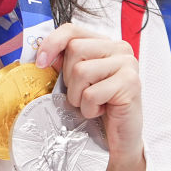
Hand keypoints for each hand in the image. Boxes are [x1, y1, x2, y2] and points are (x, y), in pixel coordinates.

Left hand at [34, 23, 142, 165]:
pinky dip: (89, 109)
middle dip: (68, 78)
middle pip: (74, 49)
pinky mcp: (131, 84)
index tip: (41, 63)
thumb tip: (39, 54)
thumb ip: (62, 63)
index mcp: (104, 43)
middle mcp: (119, 48)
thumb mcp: (75, 81)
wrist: (118, 140)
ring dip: (78, 96)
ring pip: (81, 71)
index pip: (72, 30)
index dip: (52, 43)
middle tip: (82, 94)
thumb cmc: (96, 107)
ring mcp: (128, 64)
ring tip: (92, 104)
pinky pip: (92, 93)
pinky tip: (101, 111)